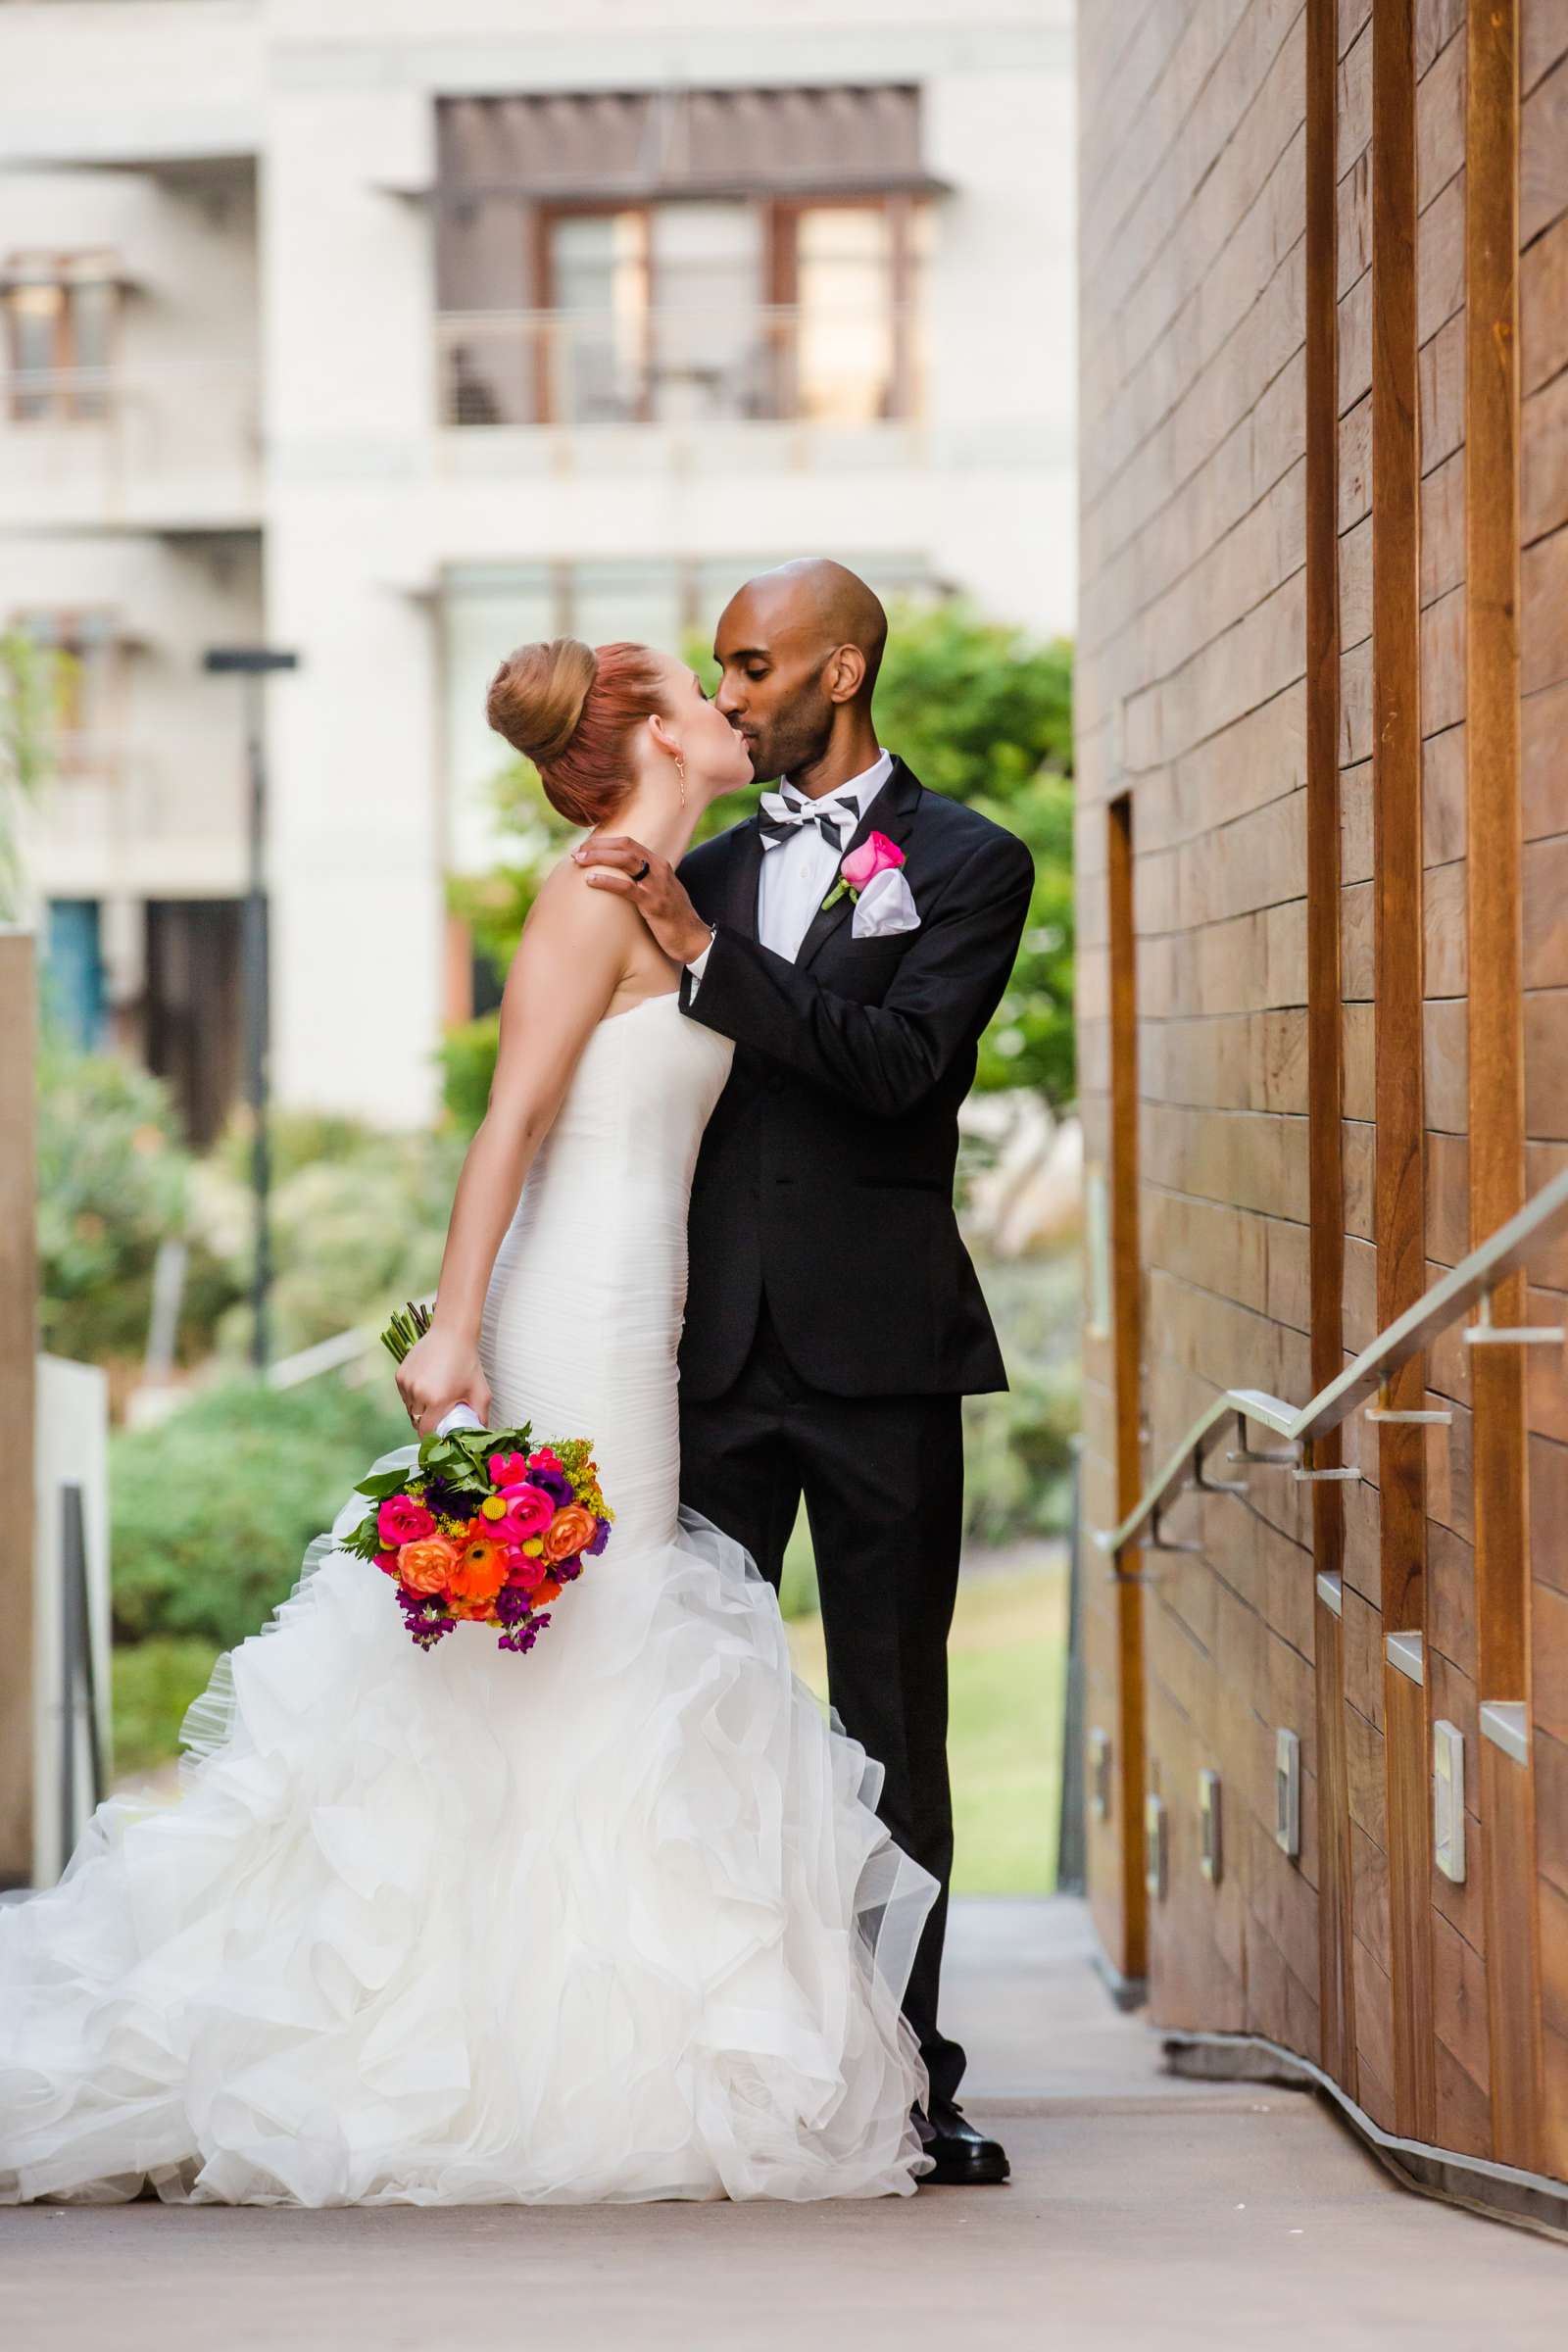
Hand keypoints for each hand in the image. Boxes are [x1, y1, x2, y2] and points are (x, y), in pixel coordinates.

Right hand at [395, 1327, 491, 1437]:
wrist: (451, 1333)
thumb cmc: (467, 1363)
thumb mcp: (481, 1392)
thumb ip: (481, 1417)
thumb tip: (479, 1435)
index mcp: (437, 1400)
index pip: (426, 1431)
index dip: (432, 1436)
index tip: (439, 1434)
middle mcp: (418, 1393)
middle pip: (416, 1421)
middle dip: (426, 1423)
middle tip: (439, 1415)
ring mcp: (407, 1383)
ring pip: (409, 1408)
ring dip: (419, 1409)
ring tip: (433, 1398)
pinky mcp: (400, 1375)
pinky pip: (404, 1395)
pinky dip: (412, 1396)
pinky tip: (426, 1386)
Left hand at [574, 837, 712, 964]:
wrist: (693, 938)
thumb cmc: (673, 917)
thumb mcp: (660, 891)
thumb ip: (644, 880)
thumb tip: (620, 877)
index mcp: (659, 864)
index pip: (628, 843)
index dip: (604, 842)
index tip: (586, 846)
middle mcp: (659, 869)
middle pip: (624, 847)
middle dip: (598, 846)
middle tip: (576, 852)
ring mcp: (657, 886)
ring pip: (625, 861)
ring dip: (598, 857)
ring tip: (578, 860)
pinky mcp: (653, 904)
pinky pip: (627, 888)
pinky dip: (606, 881)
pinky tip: (590, 880)